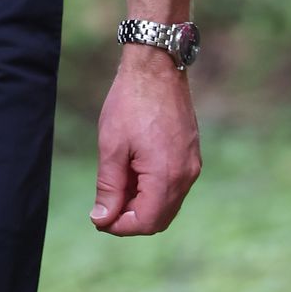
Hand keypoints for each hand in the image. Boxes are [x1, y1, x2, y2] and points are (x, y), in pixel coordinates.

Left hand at [89, 48, 201, 234]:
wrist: (155, 65)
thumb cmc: (130, 101)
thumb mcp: (111, 145)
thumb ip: (109, 186)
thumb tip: (102, 218)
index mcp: (167, 176)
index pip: (147, 221)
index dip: (121, 226)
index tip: (99, 218)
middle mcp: (186, 175)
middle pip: (160, 217)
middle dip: (132, 218)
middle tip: (105, 208)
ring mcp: (192, 164)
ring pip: (168, 202)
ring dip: (142, 203)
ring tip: (115, 187)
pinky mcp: (191, 153)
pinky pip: (174, 184)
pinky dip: (153, 188)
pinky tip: (132, 172)